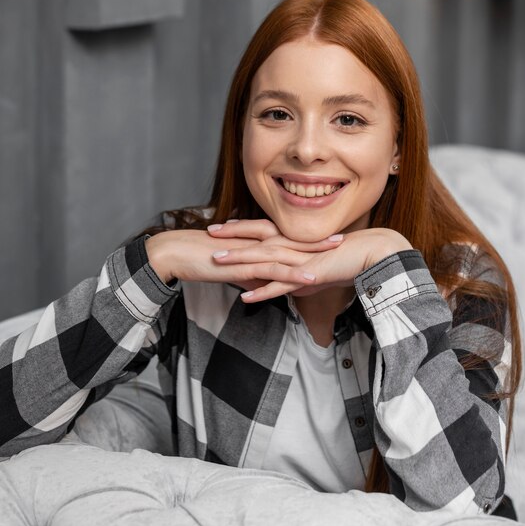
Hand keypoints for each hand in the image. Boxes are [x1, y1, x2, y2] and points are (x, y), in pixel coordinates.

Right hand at [144, 221, 343, 288]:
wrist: (179, 254)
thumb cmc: (202, 259)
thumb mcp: (234, 269)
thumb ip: (252, 276)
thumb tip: (267, 287)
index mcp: (256, 240)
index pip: (289, 239)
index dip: (310, 240)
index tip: (330, 238)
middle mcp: (258, 242)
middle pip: (295, 242)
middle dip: (321, 242)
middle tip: (346, 240)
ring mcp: (253, 252)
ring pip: (289, 253)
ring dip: (314, 254)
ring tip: (338, 255)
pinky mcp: (245, 263)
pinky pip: (273, 270)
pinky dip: (293, 273)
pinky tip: (311, 277)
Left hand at [209, 222, 411, 301]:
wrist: (373, 255)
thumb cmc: (348, 259)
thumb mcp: (319, 267)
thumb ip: (301, 276)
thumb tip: (290, 285)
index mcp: (295, 241)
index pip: (262, 230)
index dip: (241, 228)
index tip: (221, 226)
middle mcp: (294, 246)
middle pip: (257, 238)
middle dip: (231, 236)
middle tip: (208, 232)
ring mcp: (299, 260)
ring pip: (264, 259)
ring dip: (239, 260)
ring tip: (216, 261)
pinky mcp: (308, 275)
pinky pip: (281, 285)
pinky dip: (262, 291)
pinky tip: (245, 297)